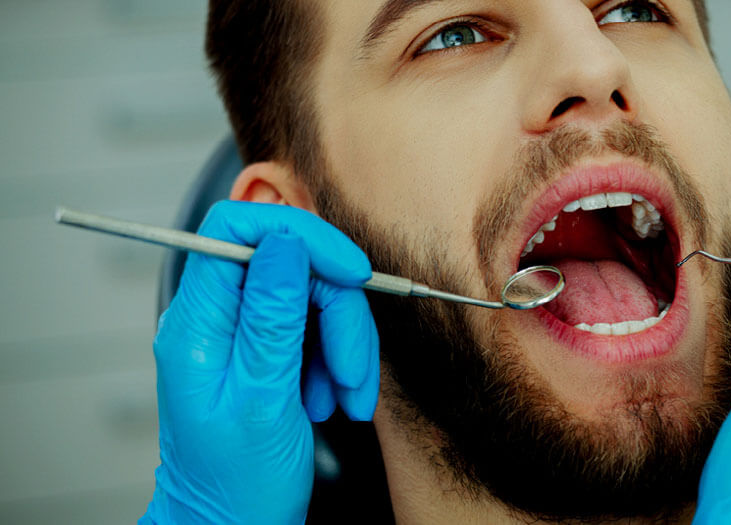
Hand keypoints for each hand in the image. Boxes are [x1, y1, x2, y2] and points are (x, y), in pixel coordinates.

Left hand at [140, 201, 379, 523]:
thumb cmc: (236, 483)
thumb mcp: (262, 398)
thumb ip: (272, 316)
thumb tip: (283, 242)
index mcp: (198, 322)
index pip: (238, 229)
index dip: (300, 235)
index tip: (349, 272)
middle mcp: (217, 319)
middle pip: (292, 266)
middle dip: (338, 313)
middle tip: (351, 370)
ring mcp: (245, 336)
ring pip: (315, 299)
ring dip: (345, 348)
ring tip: (346, 398)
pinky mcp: (271, 354)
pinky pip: (320, 332)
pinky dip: (340, 365)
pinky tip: (337, 401)